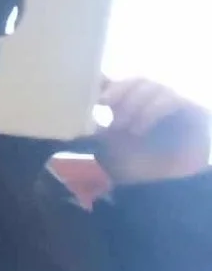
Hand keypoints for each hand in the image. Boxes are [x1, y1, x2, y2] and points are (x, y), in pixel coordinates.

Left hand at [94, 77, 210, 187]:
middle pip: (138, 80)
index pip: (122, 82)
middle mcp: (157, 102)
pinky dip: (151, 110)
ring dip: (133, 103)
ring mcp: (178, 105)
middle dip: (119, 91)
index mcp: (135, 105)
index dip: (107, 83)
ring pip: (154, 86)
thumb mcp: (106, 143)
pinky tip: (139, 128)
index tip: (92, 94)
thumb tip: (75, 107)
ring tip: (122, 126)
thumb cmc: (134, 168)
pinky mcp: (195, 112)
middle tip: (104, 106)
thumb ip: (94, 123)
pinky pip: (172, 99)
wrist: (161, 190)